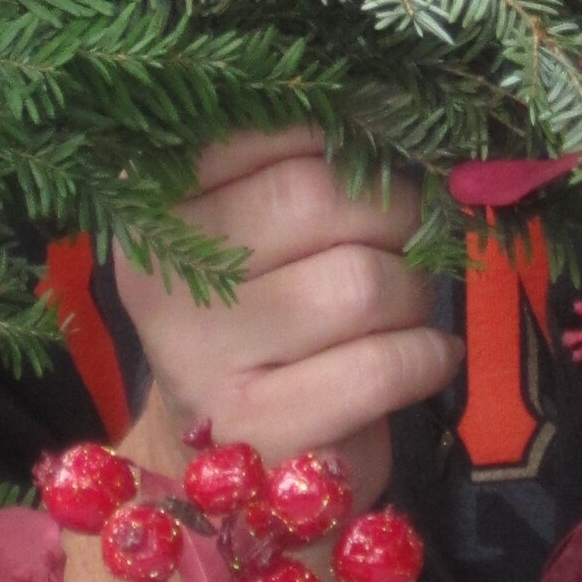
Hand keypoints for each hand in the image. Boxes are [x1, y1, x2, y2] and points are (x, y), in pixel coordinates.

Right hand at [109, 127, 461, 507]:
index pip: (269, 123)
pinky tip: (425, 357)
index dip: (349, 135)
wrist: (232, 475)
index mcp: (154, 203)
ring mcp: (199, 355)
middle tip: (409, 237)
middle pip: (321, 194)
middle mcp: (159, 273)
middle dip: (395, 213)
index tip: (382, 157)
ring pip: (362, 280)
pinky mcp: (255, 428)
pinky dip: (427, 355)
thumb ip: (303, 163)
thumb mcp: (257, 233)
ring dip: (414, 291)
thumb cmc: (265, 322)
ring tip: (404, 307)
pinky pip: (381, 365)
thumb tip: (400, 106)